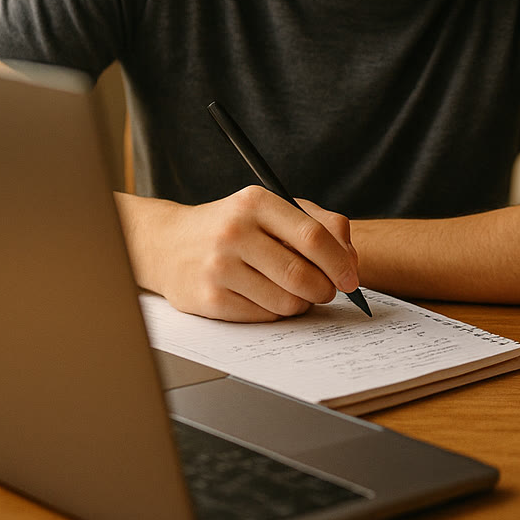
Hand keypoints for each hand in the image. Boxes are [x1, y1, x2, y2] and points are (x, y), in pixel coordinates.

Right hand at [121, 185, 358, 321]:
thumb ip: (320, 225)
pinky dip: (275, 312)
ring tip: (293, 291)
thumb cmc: (233, 226)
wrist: (168, 244)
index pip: (313, 236)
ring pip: (286, 301)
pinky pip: (264, 316)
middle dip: (325, 289)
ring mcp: (218, 267)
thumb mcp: (272, 209)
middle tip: (327, 291)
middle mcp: (234, 232)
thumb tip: (351, 261)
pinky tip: (265, 297)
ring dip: (300, 303)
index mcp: (255, 202)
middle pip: (302, 274)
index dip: (339, 262)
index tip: (351, 278)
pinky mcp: (208, 298)